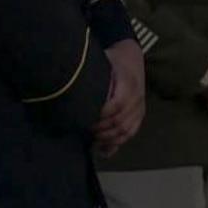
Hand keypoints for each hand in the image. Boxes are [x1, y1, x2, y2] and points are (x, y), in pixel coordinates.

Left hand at [93, 39, 145, 155]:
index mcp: (128, 83)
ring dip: (107, 138)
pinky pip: (131, 132)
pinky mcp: (140, 113)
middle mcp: (137, 96)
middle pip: (120, 121)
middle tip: (82, 130)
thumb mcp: (101, 62)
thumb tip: (67, 90)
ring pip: (126, 130)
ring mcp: (140, 106)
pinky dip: (117, 143)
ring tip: (91, 139)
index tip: (82, 119)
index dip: (98, 116)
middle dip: (100, 130)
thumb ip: (90, 77)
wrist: (131, 57)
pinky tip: (104, 150)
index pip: (115, 105)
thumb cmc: (111, 60)